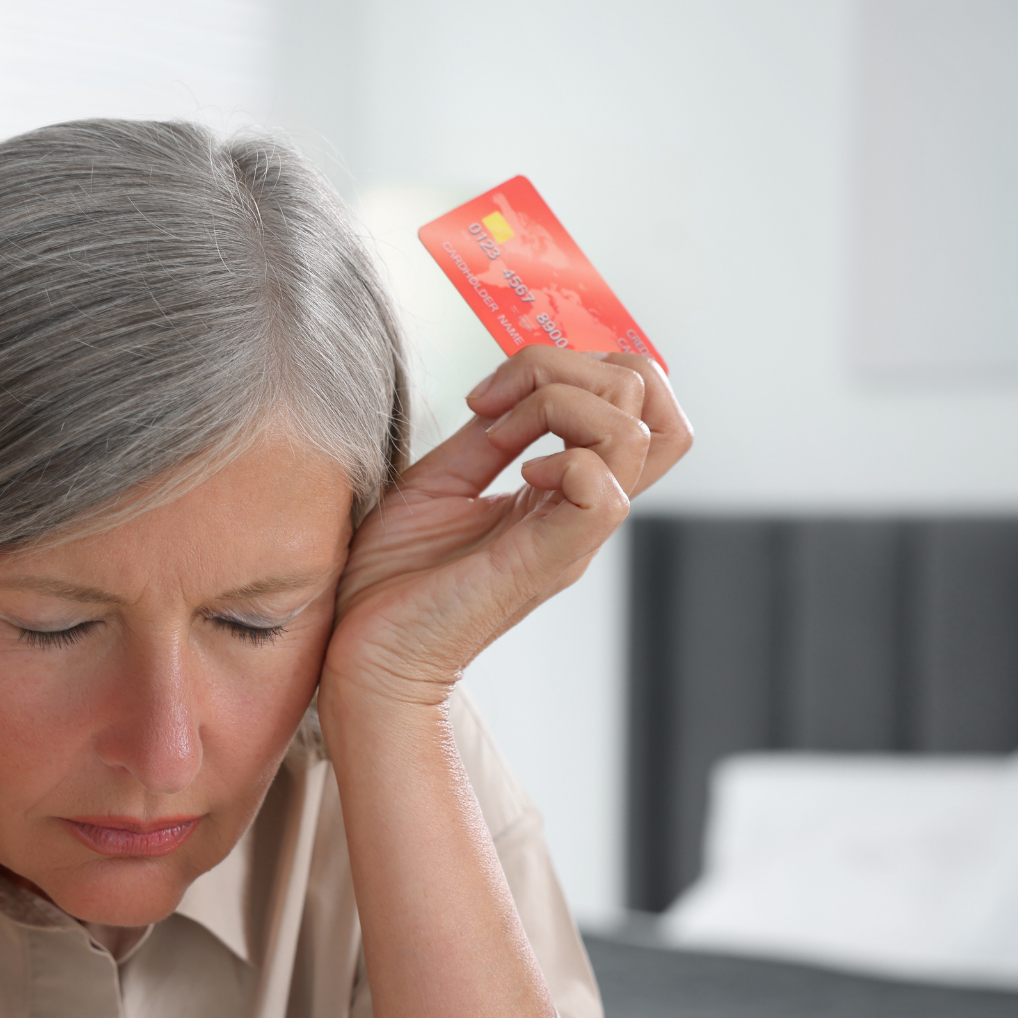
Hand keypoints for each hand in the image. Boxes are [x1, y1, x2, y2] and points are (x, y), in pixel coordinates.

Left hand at [321, 344, 691, 708]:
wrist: (363, 652)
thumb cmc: (390, 580)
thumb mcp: (439, 481)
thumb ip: (488, 434)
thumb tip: (514, 387)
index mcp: (563, 490)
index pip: (636, 405)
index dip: (577, 364)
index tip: (493, 392)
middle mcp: (582, 510)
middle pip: (654, 406)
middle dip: (574, 367)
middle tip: (498, 402)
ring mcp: (573, 536)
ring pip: (637, 433)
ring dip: (561, 403)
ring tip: (501, 435)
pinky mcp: (549, 560)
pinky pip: (605, 490)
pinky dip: (562, 458)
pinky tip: (517, 476)